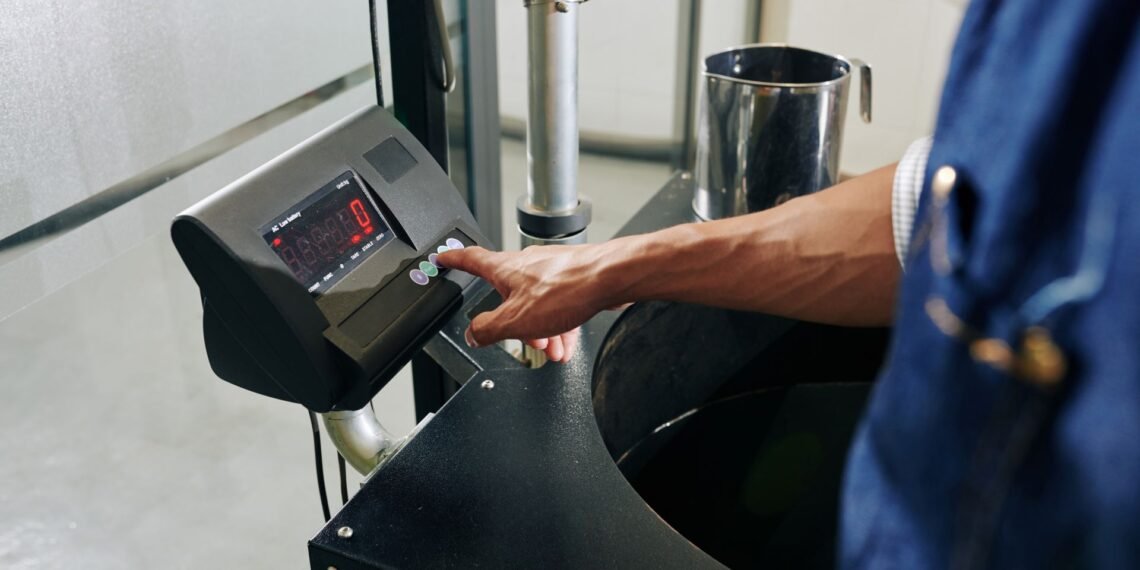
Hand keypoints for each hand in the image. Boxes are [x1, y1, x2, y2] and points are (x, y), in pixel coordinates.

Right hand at [437, 244, 616, 362]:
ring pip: (537, 303)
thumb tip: (472, 334)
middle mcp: (526, 265)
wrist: (610, 278)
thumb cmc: (567, 289)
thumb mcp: (516, 321)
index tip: (443, 258)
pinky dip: (559, 325)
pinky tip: (566, 345)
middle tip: (523, 342)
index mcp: (505, 269)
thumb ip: (488, 329)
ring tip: (551, 351)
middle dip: (515, 322)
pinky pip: (559, 305)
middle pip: (508, 294)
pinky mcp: (573, 278)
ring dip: (542, 330)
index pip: (470, 260)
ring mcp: (551, 270)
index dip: (453, 260)